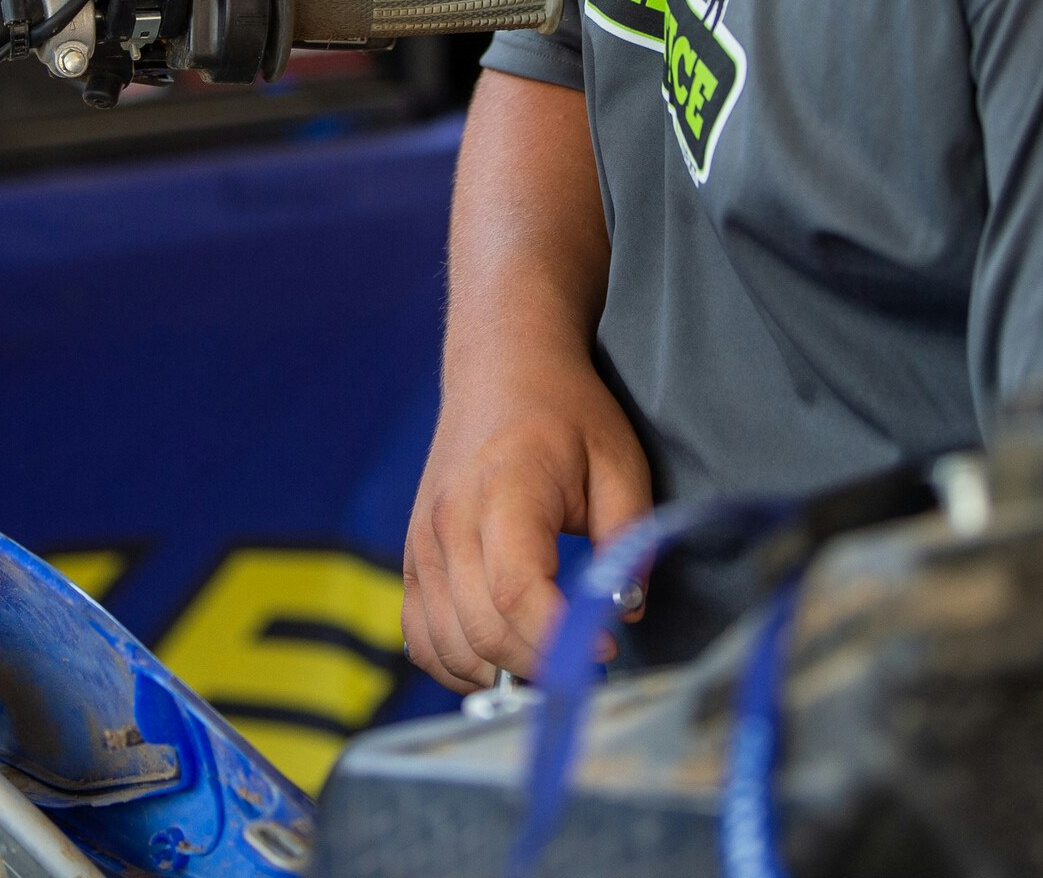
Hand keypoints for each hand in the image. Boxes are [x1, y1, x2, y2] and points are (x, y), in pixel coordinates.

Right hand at [401, 352, 651, 690]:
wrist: (499, 368)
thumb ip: (630, 536)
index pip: (518, 590)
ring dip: (498, 674)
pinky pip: (420, 636)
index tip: (603, 649)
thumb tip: (626, 607)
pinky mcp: (412, 557)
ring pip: (446, 644)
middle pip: (481, 629)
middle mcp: (449, 522)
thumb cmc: (565, 413)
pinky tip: (499, 658)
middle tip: (584, 663)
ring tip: (548, 662)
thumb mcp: (619, 459)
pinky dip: (455, 664)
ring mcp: (421, 543)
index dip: (558, 638)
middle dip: (538, 665)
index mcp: (504, 492)